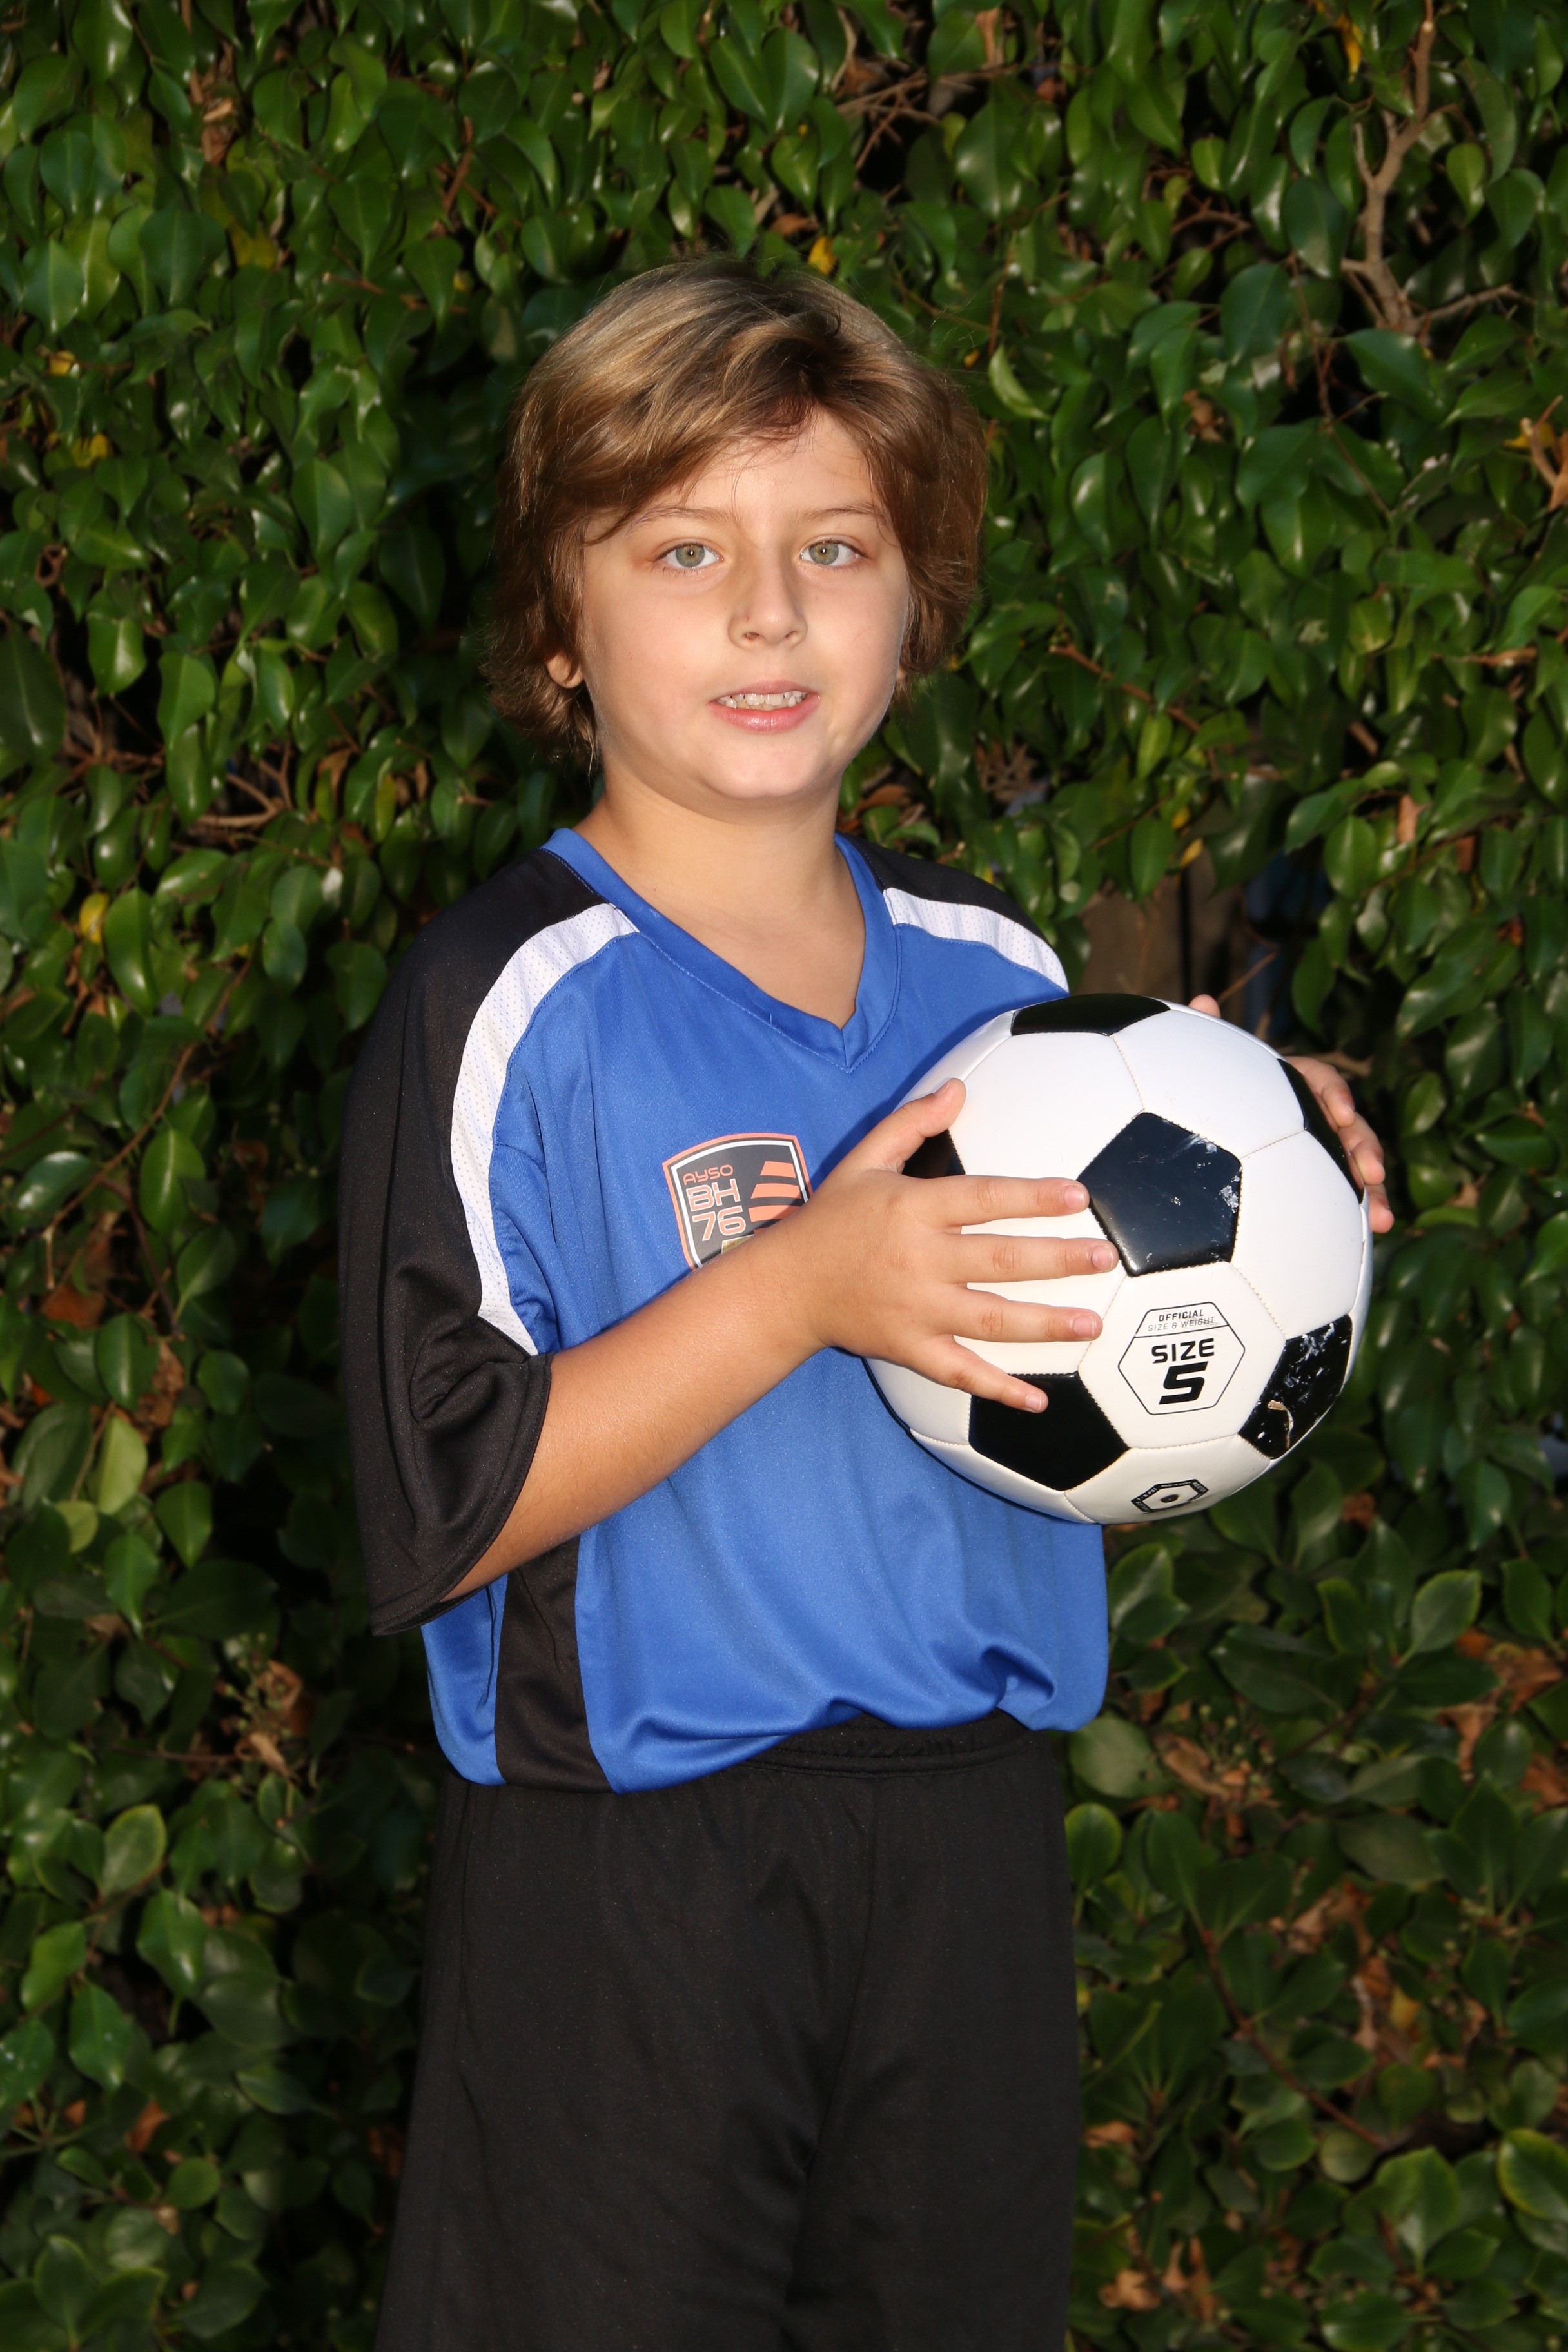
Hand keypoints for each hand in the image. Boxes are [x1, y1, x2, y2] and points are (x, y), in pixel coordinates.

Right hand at [771, 1079, 1117, 1412]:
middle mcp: (919, 1260)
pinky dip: (998, 1389)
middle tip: (1105, 1256)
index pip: (985, 1199)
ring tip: (1093, 1323)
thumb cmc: (830, 1218)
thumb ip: (912, 1123)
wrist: (786, 1286)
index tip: (1078, 1197)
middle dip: (1058, 1259)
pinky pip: (960, 1372)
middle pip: (1001, 1260)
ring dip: (1046, 1324)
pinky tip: (1039, 1400)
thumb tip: (957, 1087)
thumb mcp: (864, 1160)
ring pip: (992, 1319)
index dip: (1033, 1197)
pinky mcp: (909, 1348)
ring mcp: (916, 1309)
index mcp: (913, 1209)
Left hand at [1187, 995, 1392, 1233]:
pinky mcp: (1319, 1180)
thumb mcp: (1210, 1067)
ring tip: (1381, 1219)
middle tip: (1373, 1173)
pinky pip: (1345, 1195)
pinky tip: (1373, 1236)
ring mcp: (1319, 1150)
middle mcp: (1311, 1114)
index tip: (1342, 1113)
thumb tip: (1203, 999)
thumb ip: (1210, 1039)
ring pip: (1356, 1164)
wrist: (1206, 1132)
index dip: (1335, 1094)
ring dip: (1374, 1190)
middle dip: (1366, 1148)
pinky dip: (1360, 1212)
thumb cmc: (1211, 1092)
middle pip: (1350, 1127)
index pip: (1320, 1080)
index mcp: (1290, 1084)